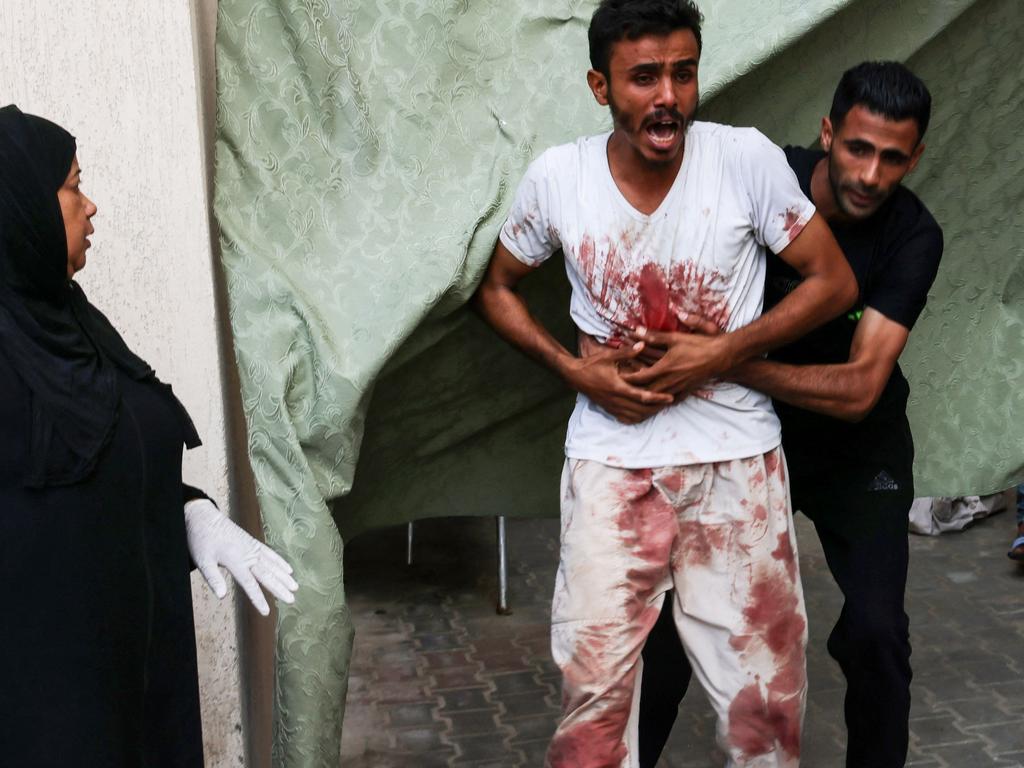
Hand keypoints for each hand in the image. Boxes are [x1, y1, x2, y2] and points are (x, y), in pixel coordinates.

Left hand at [184, 499, 297, 615]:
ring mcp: (251, 547)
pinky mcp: (252, 542)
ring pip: (271, 564)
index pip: (250, 584)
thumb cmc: (200, 540)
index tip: (267, 612)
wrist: (203, 517)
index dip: (259, 598)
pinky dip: (279, 561)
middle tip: (292, 599)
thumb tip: (221, 596)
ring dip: (284, 575)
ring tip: (295, 586)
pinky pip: (269, 553)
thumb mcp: (202, 561)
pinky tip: (288, 569)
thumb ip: (213, 578)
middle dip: (279, 588)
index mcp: (235, 561)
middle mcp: (247, 555)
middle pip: (266, 574)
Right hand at [564, 341, 673, 424]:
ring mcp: (612, 406)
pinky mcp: (609, 409)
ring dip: (649, 414)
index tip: (670, 397)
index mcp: (617, 386)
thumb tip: (643, 344)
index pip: (642, 396)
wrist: (574, 376)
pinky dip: (637, 418)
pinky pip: (625, 418)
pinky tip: (644, 414)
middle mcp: (615, 399)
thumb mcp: (608, 356)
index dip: (657, 398)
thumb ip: (627, 352)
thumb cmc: (591, 364)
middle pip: (641, 409)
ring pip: (635, 416)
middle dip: (657, 408)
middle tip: (670, 402)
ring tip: (660, 407)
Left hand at [621, 323, 731, 395]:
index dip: (627, 377)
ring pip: (658, 398)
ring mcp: (679, 388)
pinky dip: (661, 401)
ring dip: (646, 397)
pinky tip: (657, 402)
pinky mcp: (687, 391)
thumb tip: (637, 330)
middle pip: (646, 391)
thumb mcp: (675, 338)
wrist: (722, 356)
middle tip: (621, 390)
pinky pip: (671, 400)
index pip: (640, 377)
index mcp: (664, 368)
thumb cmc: (699, 345)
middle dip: (633, 391)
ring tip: (635, 398)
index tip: (616, 376)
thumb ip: (655, 336)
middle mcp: (670, 381)